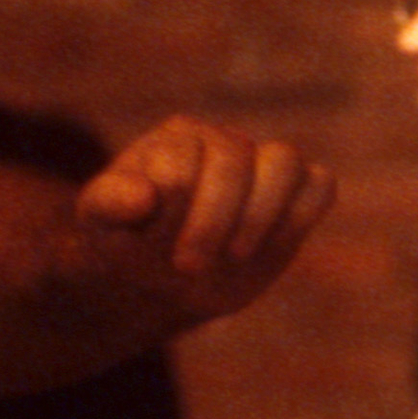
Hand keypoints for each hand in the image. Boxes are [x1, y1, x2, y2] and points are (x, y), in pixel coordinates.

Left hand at [74, 120, 331, 324]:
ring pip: (285, 162)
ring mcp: (259, 167)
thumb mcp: (98, 224)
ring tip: (235, 256)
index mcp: (175, 140)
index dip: (181, 209)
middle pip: (236, 158)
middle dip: (215, 219)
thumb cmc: (125, 241)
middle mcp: (222, 143)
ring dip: (262, 214)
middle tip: (189, 267)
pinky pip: (319, 186)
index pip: (187, 160)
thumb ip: (110, 202)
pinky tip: (268, 250)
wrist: (157, 278)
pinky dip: (303, 214)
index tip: (172, 255)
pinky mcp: (291, 196)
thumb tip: (145, 196)